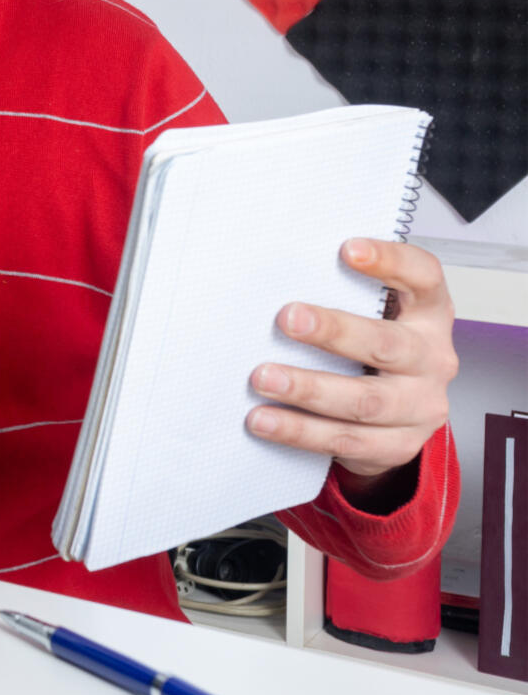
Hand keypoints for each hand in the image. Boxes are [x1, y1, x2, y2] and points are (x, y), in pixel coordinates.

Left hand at [246, 238, 457, 499]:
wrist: (398, 413)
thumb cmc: (373, 345)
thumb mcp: (374, 312)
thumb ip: (341, 290)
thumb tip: (272, 272)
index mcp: (428, 313)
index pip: (423, 277)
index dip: (391, 261)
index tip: (348, 249)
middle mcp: (432, 358)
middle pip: (387, 344)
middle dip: (334, 331)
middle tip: (287, 318)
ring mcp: (419, 406)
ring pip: (364, 401)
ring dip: (308, 389)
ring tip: (263, 378)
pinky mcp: (397, 445)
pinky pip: (345, 440)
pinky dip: (300, 431)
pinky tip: (265, 419)